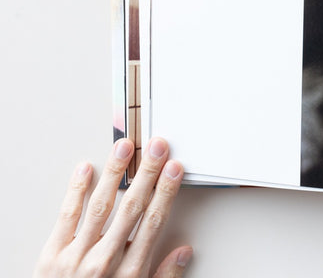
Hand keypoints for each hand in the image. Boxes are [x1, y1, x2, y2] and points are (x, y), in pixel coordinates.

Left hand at [35, 138, 191, 277]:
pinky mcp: (50, 256)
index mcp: (130, 272)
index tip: (174, 170)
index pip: (153, 222)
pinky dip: (76, 190)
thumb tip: (183, 253)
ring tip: (124, 148)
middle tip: (158, 148)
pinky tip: (86, 169)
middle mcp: (104, 261)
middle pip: (132, 207)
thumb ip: (163, 277)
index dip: (166, 192)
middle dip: (148, 174)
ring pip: (100, 205)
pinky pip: (65, 216)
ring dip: (115, 173)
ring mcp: (75, 257)